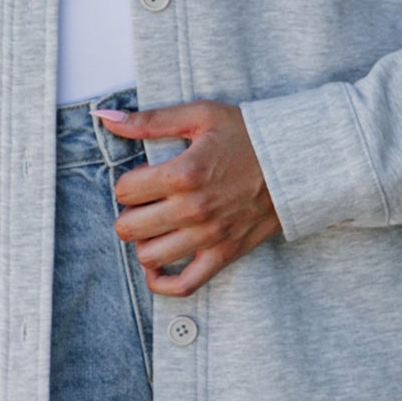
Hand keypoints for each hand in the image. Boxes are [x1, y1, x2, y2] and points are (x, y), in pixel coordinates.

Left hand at [100, 99, 280, 294]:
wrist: (296, 161)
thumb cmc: (249, 135)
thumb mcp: (200, 115)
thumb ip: (150, 120)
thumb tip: (105, 117)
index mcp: (184, 174)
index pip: (125, 190)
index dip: (128, 183)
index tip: (144, 178)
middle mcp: (193, 209)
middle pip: (129, 227)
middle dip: (130, 213)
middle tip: (147, 203)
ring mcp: (209, 236)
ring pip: (149, 257)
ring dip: (144, 242)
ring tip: (156, 226)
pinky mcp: (224, 254)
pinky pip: (184, 285)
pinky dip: (163, 283)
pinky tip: (157, 267)